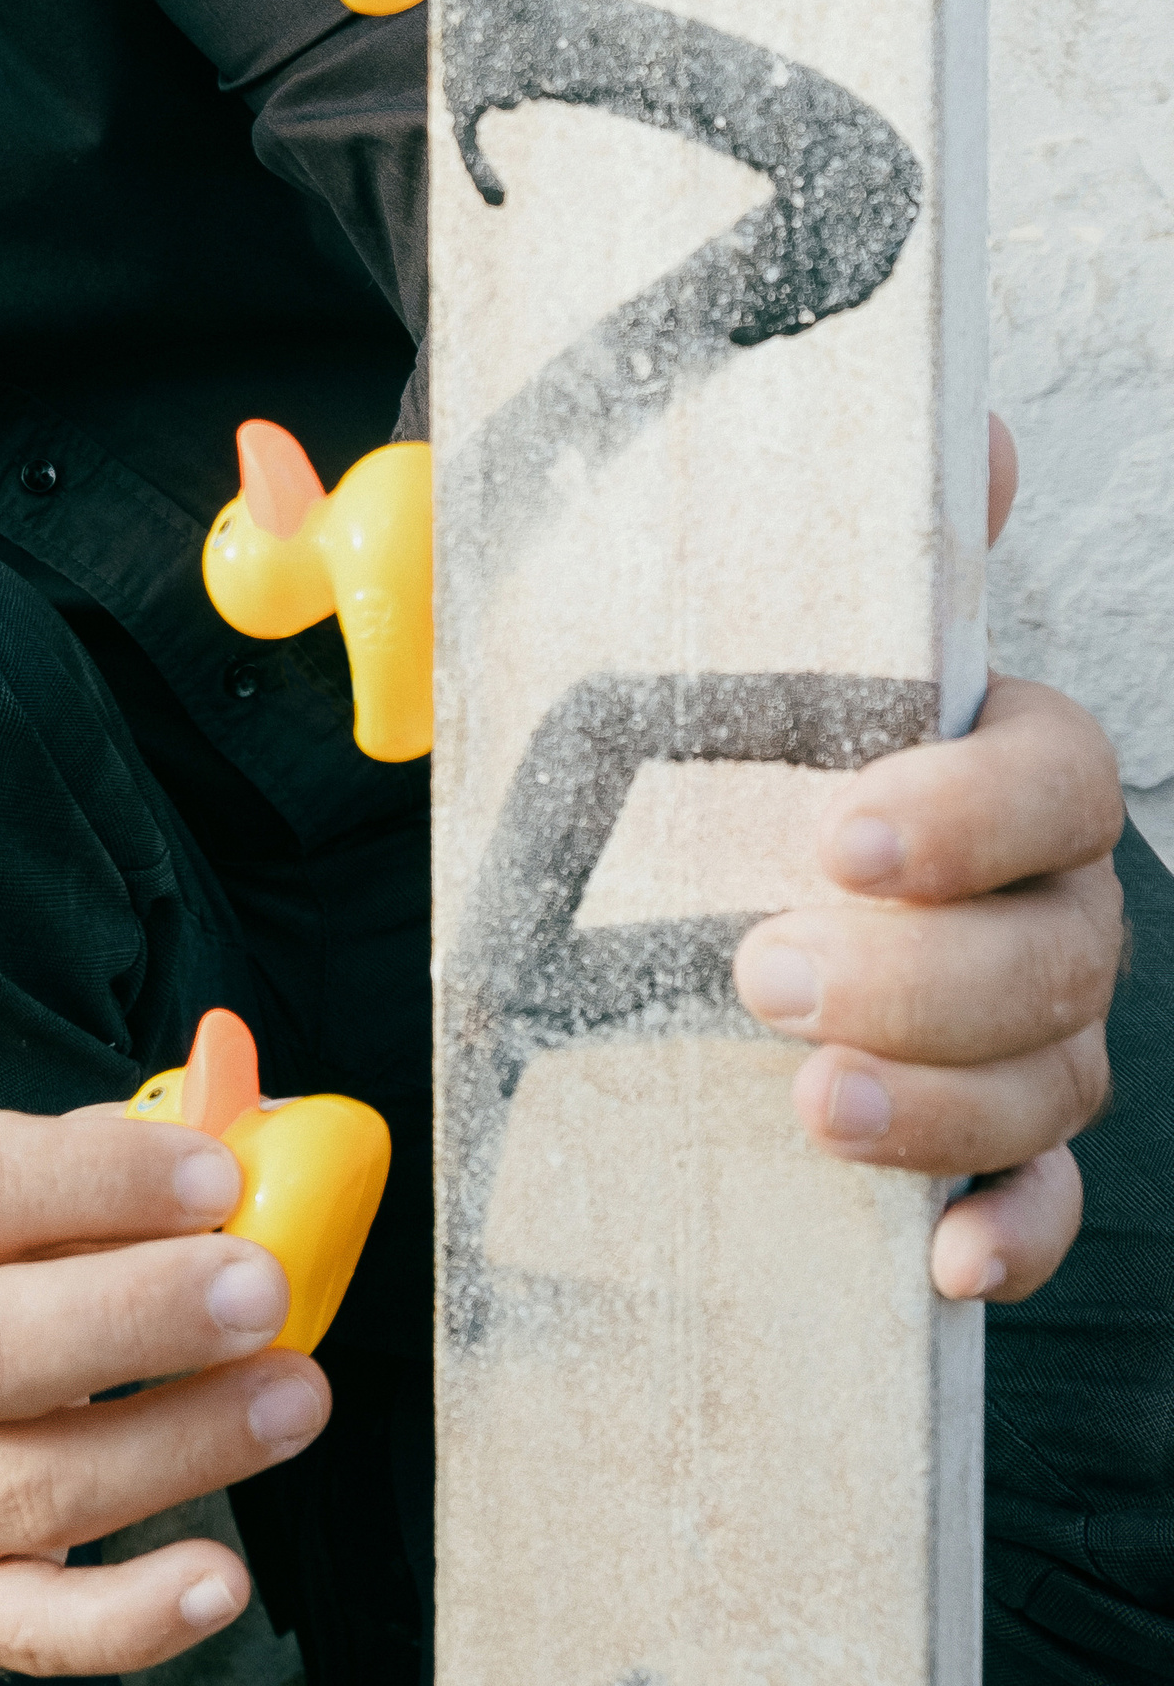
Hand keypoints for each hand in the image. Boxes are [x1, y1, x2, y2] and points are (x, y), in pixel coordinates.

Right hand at [0, 1106, 325, 1674]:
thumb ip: (109, 1160)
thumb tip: (247, 1141)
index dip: (99, 1178)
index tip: (217, 1176)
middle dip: (138, 1318)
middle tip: (261, 1291)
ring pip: (28, 1488)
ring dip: (178, 1446)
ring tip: (295, 1398)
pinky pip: (28, 1629)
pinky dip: (131, 1618)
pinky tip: (220, 1579)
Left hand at [732, 413, 1124, 1302]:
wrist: (623, 831)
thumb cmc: (681, 705)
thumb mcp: (698, 591)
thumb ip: (807, 512)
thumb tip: (962, 423)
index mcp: (991, 751)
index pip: (1056, 773)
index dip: (972, 812)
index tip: (842, 838)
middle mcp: (1037, 888)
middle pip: (1063, 948)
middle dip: (926, 978)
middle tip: (761, 977)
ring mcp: (1023, 1019)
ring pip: (1056, 1077)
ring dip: (945, 1106)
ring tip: (809, 1109)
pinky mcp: (978, 1133)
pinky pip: (1043, 1195)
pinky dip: (1010, 1229)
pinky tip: (944, 1262)